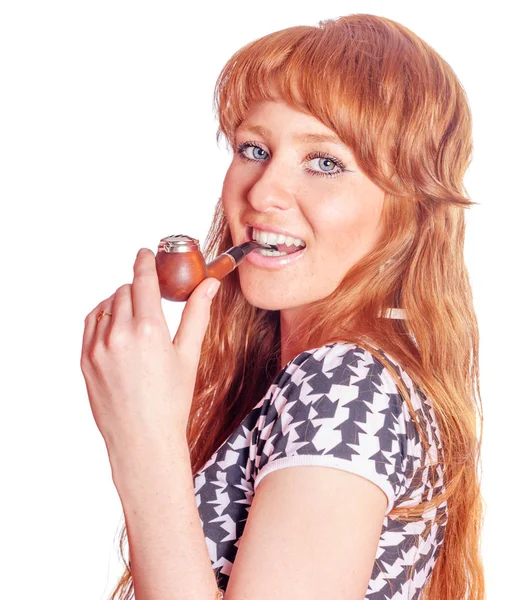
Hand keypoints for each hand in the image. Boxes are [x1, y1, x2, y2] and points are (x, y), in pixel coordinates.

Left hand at [80, 248, 219, 455]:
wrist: (143, 440)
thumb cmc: (171, 401)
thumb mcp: (188, 355)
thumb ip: (197, 315)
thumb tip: (210, 285)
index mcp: (149, 330)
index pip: (143, 281)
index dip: (144, 262)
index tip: (145, 253)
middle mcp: (119, 335)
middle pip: (125, 291)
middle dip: (137, 288)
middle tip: (149, 295)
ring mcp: (98, 348)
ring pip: (106, 305)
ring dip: (119, 302)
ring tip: (134, 316)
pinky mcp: (85, 360)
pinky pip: (92, 324)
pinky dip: (103, 317)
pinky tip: (117, 328)